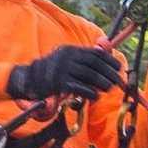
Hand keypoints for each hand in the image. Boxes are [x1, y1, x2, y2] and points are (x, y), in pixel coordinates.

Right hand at [7, 45, 122, 102]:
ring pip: (89, 75)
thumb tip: (106, 64)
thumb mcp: (67, 63)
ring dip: (102, 83)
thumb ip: (83, 62)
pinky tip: (95, 96)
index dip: (109, 60)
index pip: (95, 53)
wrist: (29, 79)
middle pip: (95, 63)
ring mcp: (62, 69)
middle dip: (109, 72)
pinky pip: (79, 87)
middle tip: (117, 81)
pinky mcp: (58, 83)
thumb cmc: (53, 73)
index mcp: (71, 50)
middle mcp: (67, 57)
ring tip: (108, 88)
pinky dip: (89, 92)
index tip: (118, 67)